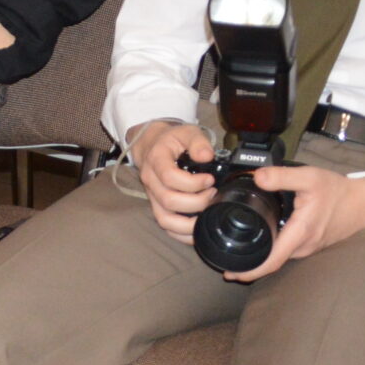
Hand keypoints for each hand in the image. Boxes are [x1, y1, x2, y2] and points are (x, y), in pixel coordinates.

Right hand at [131, 119, 219, 239]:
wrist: (152, 145)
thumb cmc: (172, 140)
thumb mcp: (187, 132)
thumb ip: (198, 142)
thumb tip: (207, 156)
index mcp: (156, 160)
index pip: (169, 177)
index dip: (193, 182)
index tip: (210, 179)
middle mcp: (151, 181)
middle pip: (169, 200)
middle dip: (197, 201)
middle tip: (212, 193)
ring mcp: (152, 196)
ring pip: (165, 219)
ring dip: (189, 222)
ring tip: (207, 212)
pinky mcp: (157, 206)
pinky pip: (166, 227)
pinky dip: (182, 233)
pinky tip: (199, 227)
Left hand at [218, 165, 364, 282]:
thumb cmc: (338, 191)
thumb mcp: (309, 177)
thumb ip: (281, 176)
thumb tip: (256, 177)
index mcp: (300, 233)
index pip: (272, 261)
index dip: (250, 270)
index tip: (230, 272)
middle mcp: (303, 246)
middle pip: (272, 262)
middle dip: (249, 265)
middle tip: (224, 260)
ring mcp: (308, 248)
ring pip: (279, 258)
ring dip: (260, 258)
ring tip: (236, 251)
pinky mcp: (311, 245)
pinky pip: (287, 252)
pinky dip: (271, 251)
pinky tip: (260, 242)